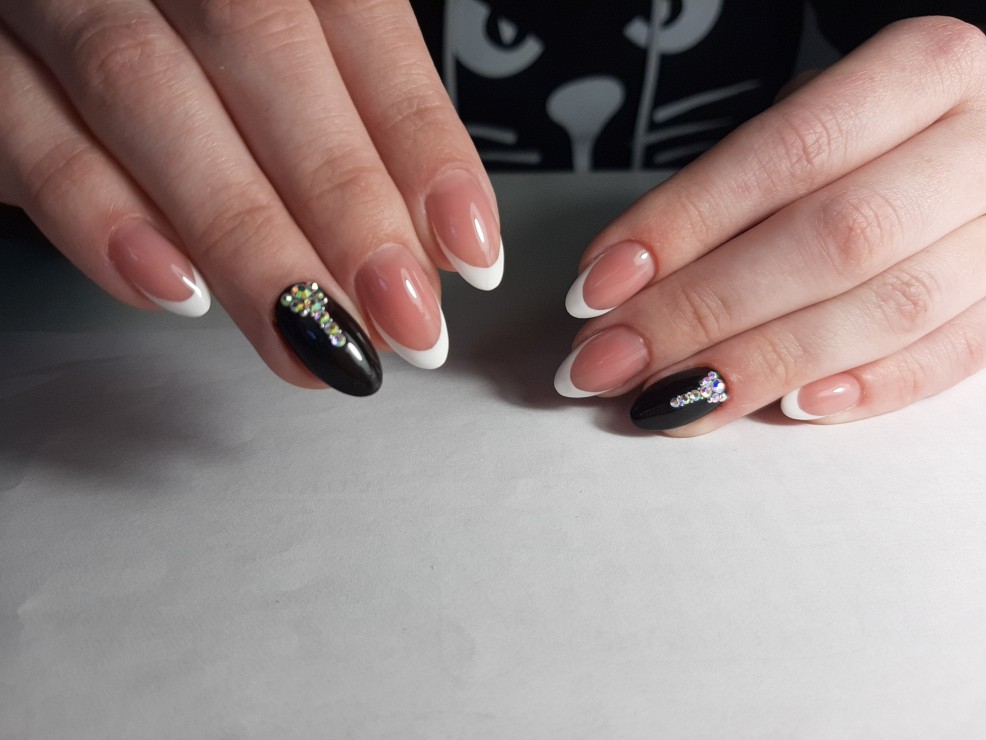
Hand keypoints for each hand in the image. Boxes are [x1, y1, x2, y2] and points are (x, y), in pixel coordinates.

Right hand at [0, 0, 502, 395]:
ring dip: (243, 235)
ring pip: (146, 93)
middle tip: (401, 316)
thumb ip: (352, 119)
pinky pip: (24, 129)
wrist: (64, 4)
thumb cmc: (189, 31)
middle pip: (260, 49)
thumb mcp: (286, 47)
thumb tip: (428, 244)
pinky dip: (99, 216)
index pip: (360, 21)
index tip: (470, 249)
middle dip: (343, 200)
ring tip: (312, 337)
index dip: (420, 142)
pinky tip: (174, 291)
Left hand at [554, 17, 985, 434]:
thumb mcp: (815, 121)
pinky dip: (867, 389)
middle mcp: (982, 146)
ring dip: (759, 365)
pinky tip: (787, 407)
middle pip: (831, 240)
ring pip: (888, 310)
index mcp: (926, 70)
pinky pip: (954, 358)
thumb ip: (737, 192)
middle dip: (699, 312)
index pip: (787, 152)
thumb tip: (627, 285)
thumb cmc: (882, 134)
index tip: (598, 287)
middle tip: (608, 361)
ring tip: (667, 399)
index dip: (682, 226)